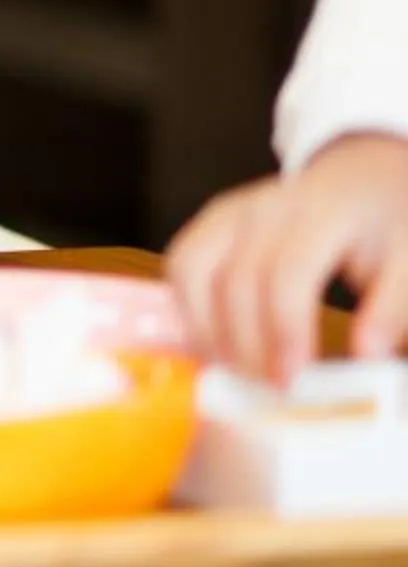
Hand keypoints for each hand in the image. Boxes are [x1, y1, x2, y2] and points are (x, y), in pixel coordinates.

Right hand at [168, 132, 407, 383]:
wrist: (363, 176)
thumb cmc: (389, 223)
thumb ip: (393, 307)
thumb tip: (365, 355)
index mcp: (324, 212)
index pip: (287, 273)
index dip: (282, 328)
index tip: (292, 378)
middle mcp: (267, 205)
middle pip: (234, 279)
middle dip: (245, 344)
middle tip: (268, 390)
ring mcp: (231, 209)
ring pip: (193, 269)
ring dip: (207, 329)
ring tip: (239, 371)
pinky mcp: (210, 219)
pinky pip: (181, 264)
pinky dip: (188, 307)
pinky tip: (218, 341)